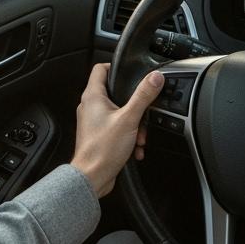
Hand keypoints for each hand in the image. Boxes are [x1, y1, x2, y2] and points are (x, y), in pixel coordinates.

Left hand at [70, 63, 162, 197]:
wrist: (92, 177)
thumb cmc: (102, 149)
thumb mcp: (129, 119)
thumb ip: (143, 96)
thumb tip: (154, 78)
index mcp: (93, 97)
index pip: (100, 69)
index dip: (115, 66)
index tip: (130, 72)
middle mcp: (90, 107)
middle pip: (114, 92)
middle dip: (133, 104)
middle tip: (141, 113)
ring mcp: (93, 121)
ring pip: (118, 113)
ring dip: (133, 124)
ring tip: (139, 135)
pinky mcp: (98, 135)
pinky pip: (117, 128)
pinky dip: (128, 136)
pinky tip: (135, 147)